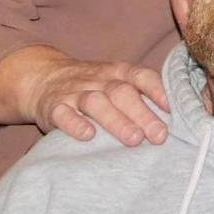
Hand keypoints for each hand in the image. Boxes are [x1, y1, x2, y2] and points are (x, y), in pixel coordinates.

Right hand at [24, 53, 169, 146]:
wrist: (42, 77)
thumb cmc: (90, 86)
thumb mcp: (112, 81)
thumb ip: (137, 95)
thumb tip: (171, 120)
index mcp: (116, 72)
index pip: (139, 75)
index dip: (156, 89)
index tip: (170, 109)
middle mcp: (97, 80)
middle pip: (121, 92)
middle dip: (142, 113)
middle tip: (159, 136)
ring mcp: (74, 93)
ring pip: (96, 102)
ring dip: (116, 120)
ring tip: (134, 140)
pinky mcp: (53, 107)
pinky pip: (63, 114)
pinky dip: (75, 124)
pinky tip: (88, 136)